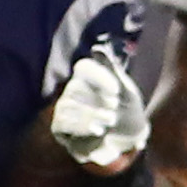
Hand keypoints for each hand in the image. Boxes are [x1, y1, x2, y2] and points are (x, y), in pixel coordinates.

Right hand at [50, 49, 146, 173]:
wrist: (127, 137)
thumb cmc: (126, 109)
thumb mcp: (126, 90)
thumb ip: (112, 70)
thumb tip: (97, 49)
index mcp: (88, 76)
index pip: (83, 67)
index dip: (99, 77)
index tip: (116, 91)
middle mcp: (72, 90)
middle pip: (75, 88)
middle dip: (98, 101)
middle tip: (115, 109)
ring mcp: (64, 109)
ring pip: (68, 106)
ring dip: (92, 116)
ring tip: (110, 121)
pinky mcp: (59, 127)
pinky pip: (64, 124)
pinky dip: (82, 127)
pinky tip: (99, 131)